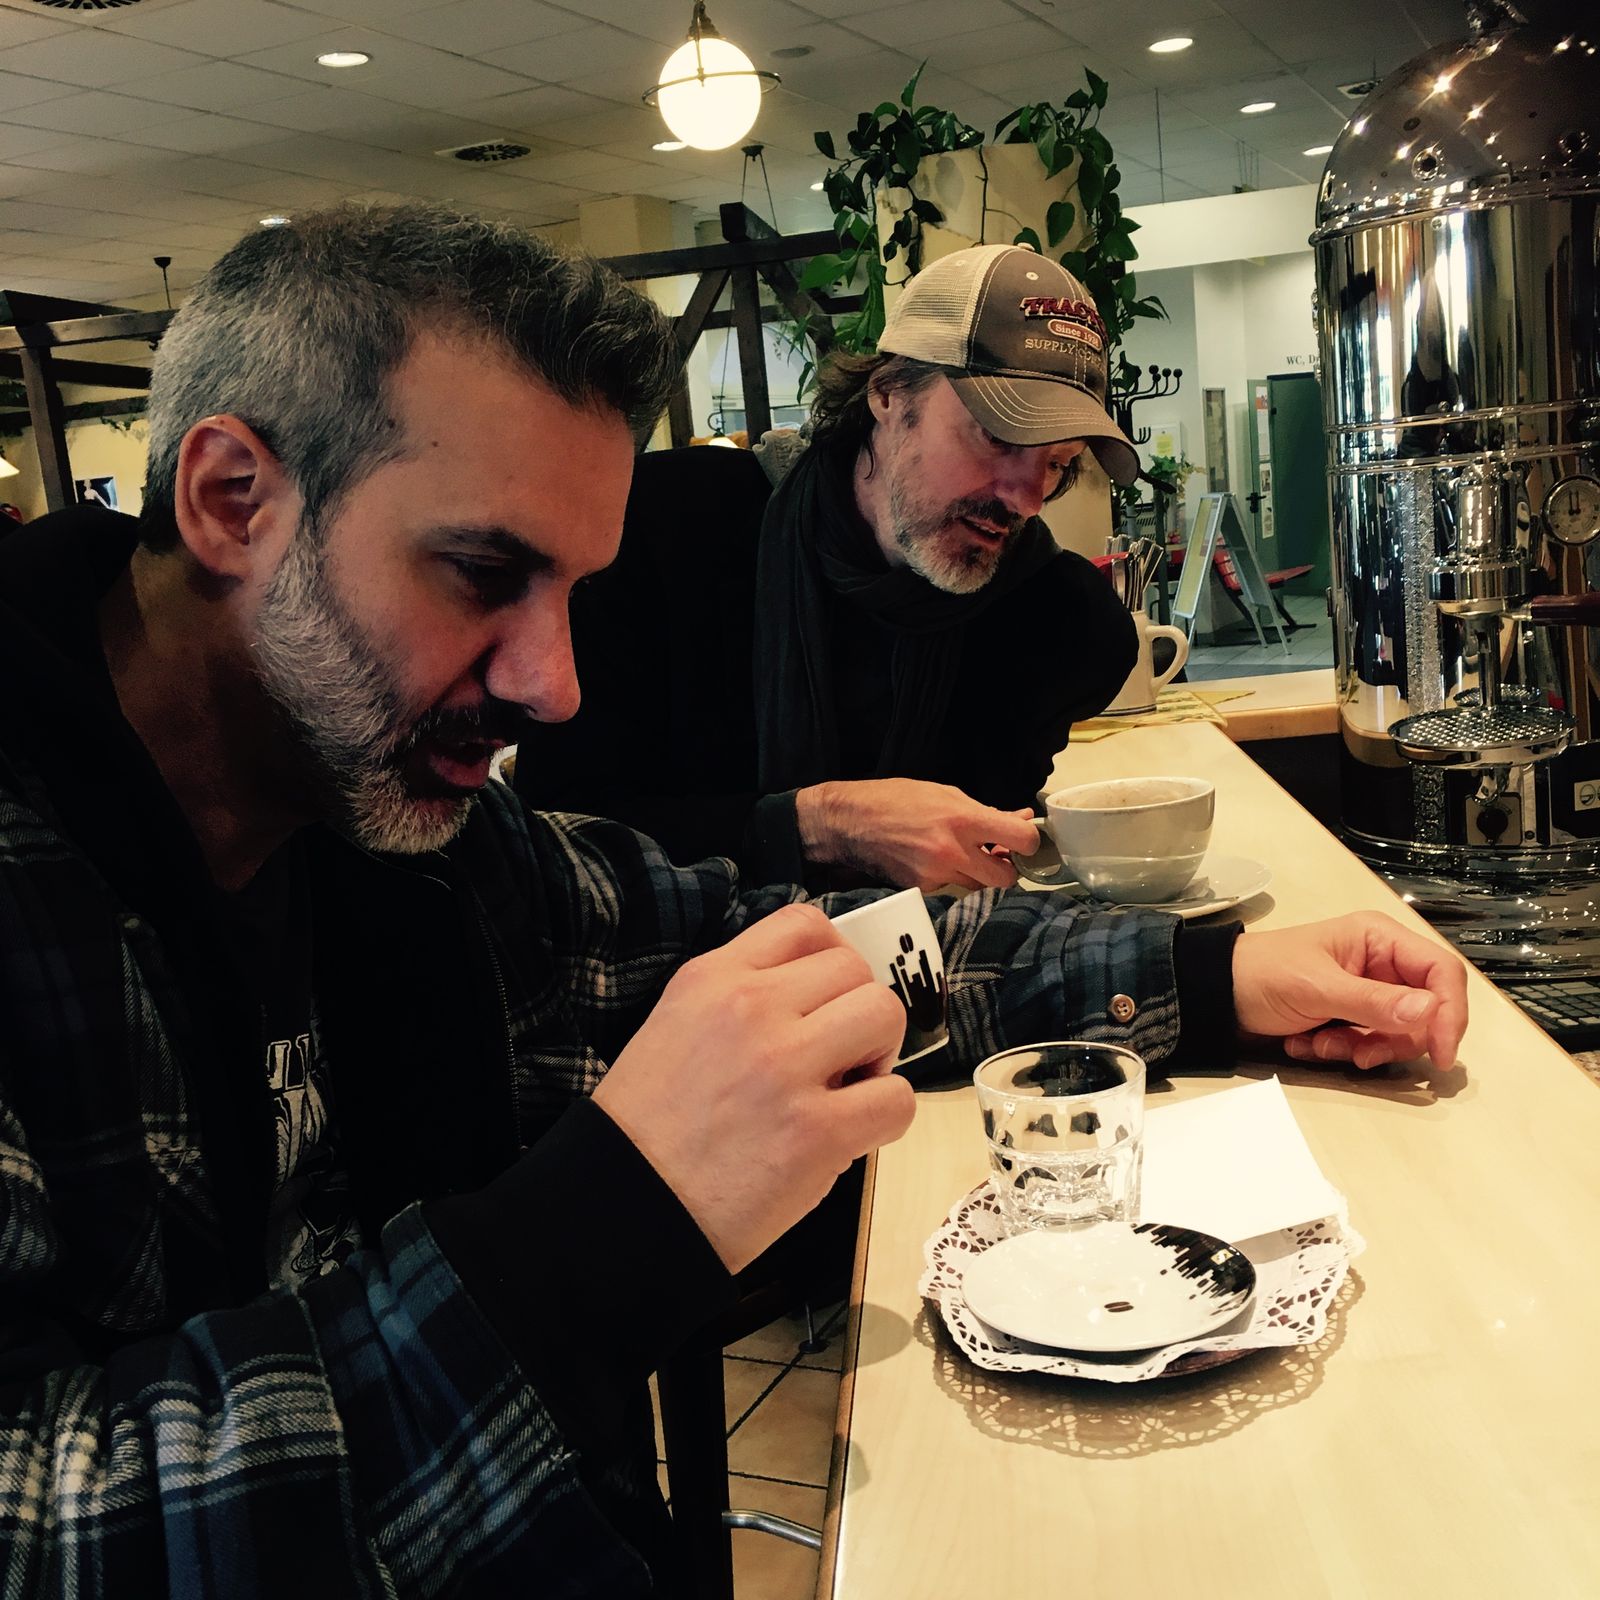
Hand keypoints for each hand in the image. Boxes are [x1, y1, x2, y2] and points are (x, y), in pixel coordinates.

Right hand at [592, 902, 914, 1271]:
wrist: (623, 1210)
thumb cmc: (647, 1132)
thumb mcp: (674, 1029)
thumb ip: (737, 1002)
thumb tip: (819, 1003)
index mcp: (710, 979)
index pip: (804, 924)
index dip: (835, 957)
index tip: (830, 997)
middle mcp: (750, 1008)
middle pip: (854, 969)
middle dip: (859, 1012)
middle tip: (841, 1057)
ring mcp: (785, 1067)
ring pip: (884, 1015)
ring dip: (880, 1054)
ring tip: (850, 1090)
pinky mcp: (816, 1131)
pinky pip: (897, 1098)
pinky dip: (887, 1117)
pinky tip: (853, 1135)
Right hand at [795, 778, 1040, 891]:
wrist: (850, 822)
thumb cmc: (897, 799)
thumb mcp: (946, 794)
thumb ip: (986, 811)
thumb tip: (1021, 818)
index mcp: (963, 819)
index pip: (1022, 839)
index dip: (1030, 841)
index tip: (1023, 840)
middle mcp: (952, 851)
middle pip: (1005, 878)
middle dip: (1006, 869)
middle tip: (997, 856)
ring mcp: (936, 875)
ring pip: (977, 885)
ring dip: (978, 873)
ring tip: (962, 853)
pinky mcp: (922, 889)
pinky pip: (950, 887)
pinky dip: (950, 877)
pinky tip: (934, 859)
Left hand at [1232, 911, 1467, 1069]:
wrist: (1215, 996)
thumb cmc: (1262, 975)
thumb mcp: (1317, 987)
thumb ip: (1373, 1001)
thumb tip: (1429, 1012)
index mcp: (1379, 938)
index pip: (1442, 972)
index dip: (1450, 1013)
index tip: (1441, 1053)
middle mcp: (1381, 962)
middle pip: (1424, 1011)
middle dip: (1392, 1038)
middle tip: (1358, 1053)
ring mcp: (1366, 991)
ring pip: (1396, 1034)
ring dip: (1361, 1048)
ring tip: (1318, 1044)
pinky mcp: (1349, 1017)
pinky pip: (1369, 1043)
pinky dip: (1343, 1051)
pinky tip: (1307, 1044)